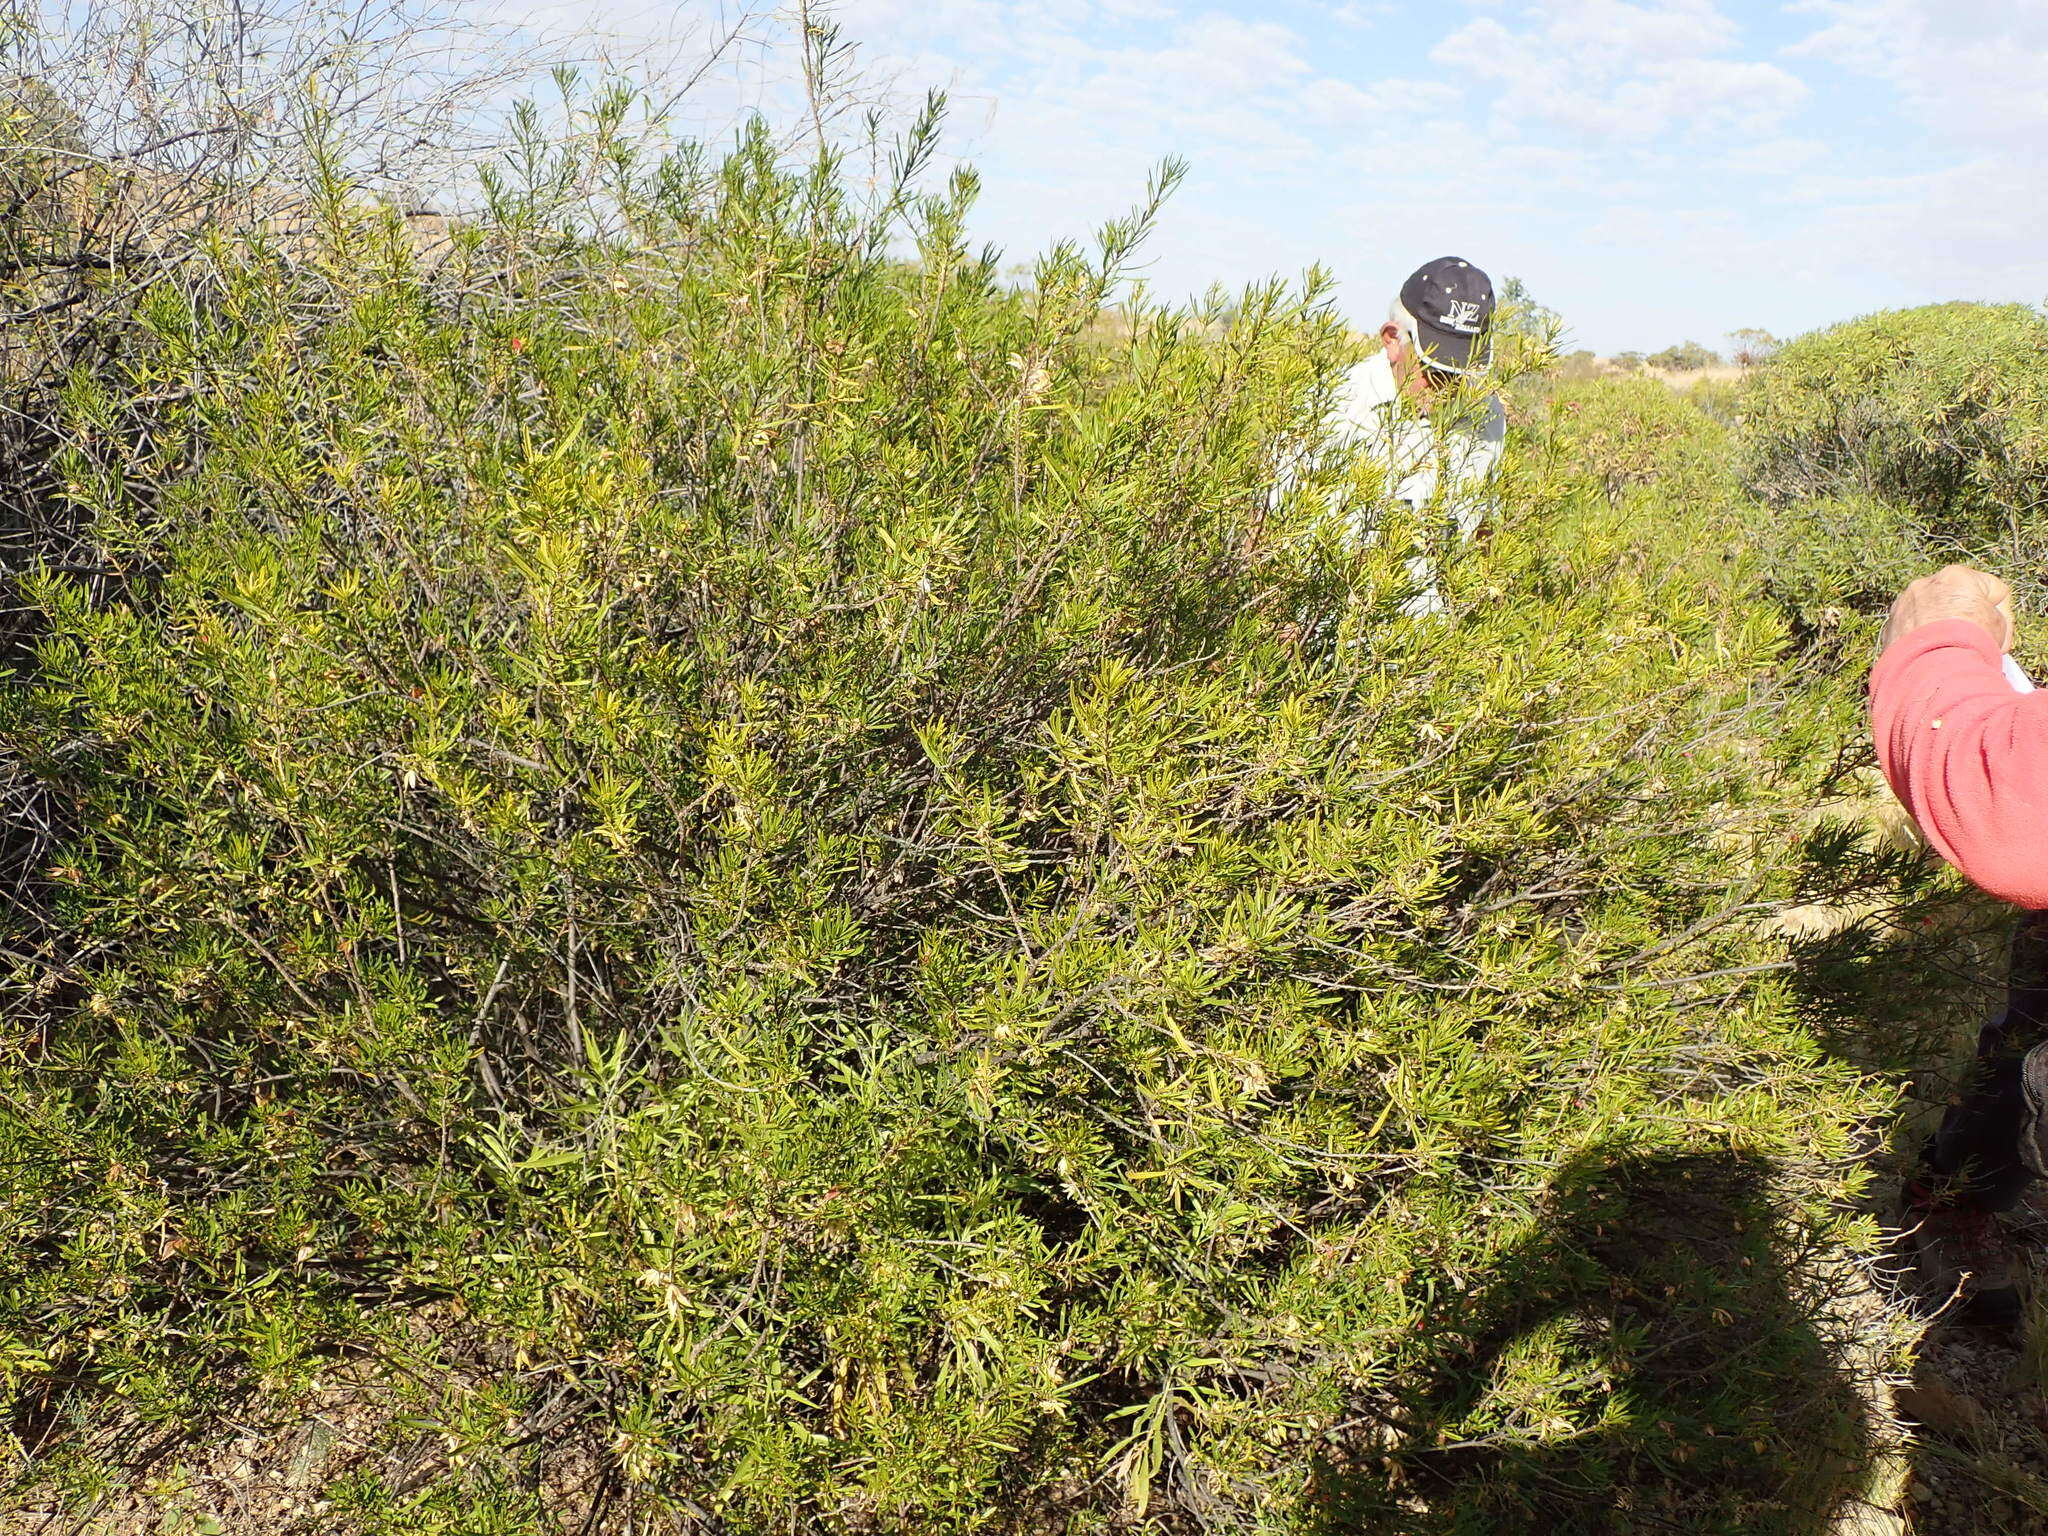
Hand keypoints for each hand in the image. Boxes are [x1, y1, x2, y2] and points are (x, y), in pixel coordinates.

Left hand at [1879, 564, 2014, 653]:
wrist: (1932, 669)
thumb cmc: (1970, 642)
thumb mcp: (1999, 626)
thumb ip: (1990, 618)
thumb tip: (1978, 629)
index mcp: (1955, 576)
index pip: (1992, 590)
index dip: (2002, 616)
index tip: (1997, 637)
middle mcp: (1924, 584)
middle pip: (1958, 602)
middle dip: (1967, 622)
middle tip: (1975, 645)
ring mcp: (1903, 605)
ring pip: (1932, 616)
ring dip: (1943, 632)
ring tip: (1952, 654)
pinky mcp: (1889, 626)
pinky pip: (1912, 631)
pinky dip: (1922, 643)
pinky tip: (1931, 659)